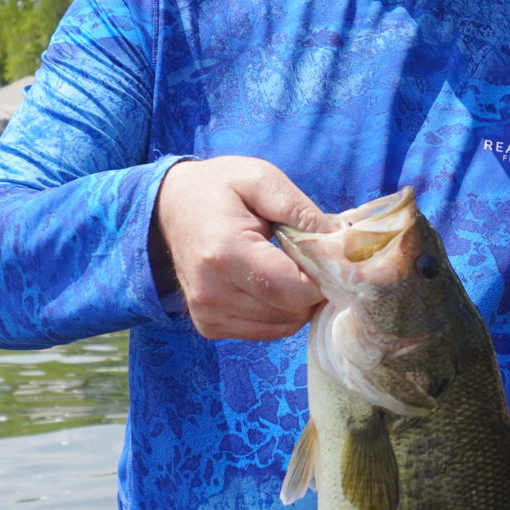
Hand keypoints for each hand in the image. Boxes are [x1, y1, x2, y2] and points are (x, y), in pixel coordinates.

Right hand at [150, 157, 335, 340]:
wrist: (169, 205)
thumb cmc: (219, 187)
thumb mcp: (261, 178)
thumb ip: (301, 210)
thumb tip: (340, 245)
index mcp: (226, 254)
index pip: (295, 292)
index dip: (321, 278)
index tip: (321, 253)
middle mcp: (212, 293)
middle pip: (291, 313)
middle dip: (309, 288)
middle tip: (301, 257)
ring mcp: (207, 314)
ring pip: (282, 326)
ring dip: (293, 302)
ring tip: (280, 266)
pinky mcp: (208, 326)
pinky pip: (264, 331)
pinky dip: (276, 311)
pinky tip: (265, 282)